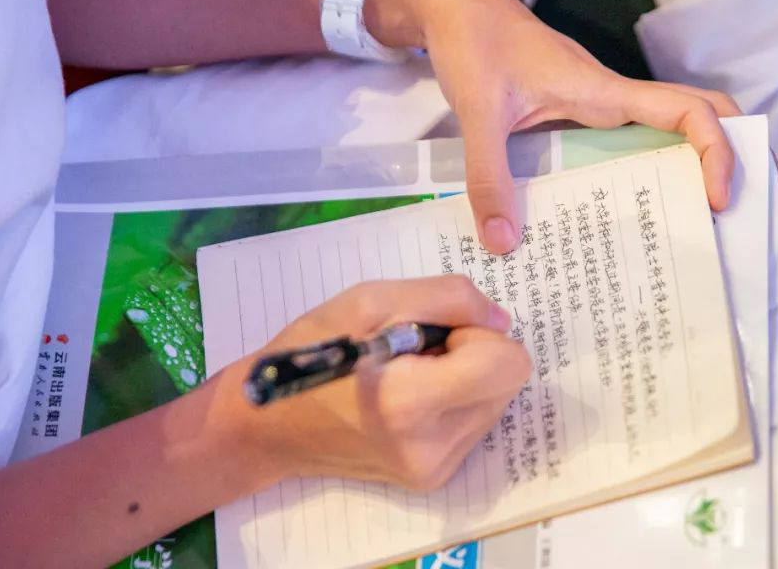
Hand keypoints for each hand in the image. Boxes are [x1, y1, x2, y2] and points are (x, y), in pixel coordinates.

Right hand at [217, 275, 530, 490]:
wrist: (268, 425)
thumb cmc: (312, 351)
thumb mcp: (372, 300)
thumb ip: (448, 299)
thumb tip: (501, 321)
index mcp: (411, 403)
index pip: (508, 364)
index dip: (480, 333)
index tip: (437, 329)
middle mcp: (432, 448)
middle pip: (509, 382)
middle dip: (475, 353)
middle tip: (419, 348)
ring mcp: (435, 470)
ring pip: (498, 401)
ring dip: (467, 376)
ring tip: (411, 372)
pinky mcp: (434, 478)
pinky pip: (477, 422)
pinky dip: (456, 400)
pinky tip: (412, 395)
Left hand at [366, 0, 739, 253]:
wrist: (456, 9)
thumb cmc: (474, 44)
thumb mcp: (478, 112)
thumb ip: (488, 176)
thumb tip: (504, 243)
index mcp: (605, 92)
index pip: (689, 110)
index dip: (718, 151)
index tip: (718, 199)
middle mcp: (614, 100)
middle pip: (702, 117)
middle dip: (738, 158)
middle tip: (751, 214)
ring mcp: (602, 108)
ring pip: (672, 132)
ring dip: (698, 168)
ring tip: (710, 228)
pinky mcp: (582, 117)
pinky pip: (631, 144)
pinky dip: (650, 173)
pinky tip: (634, 215)